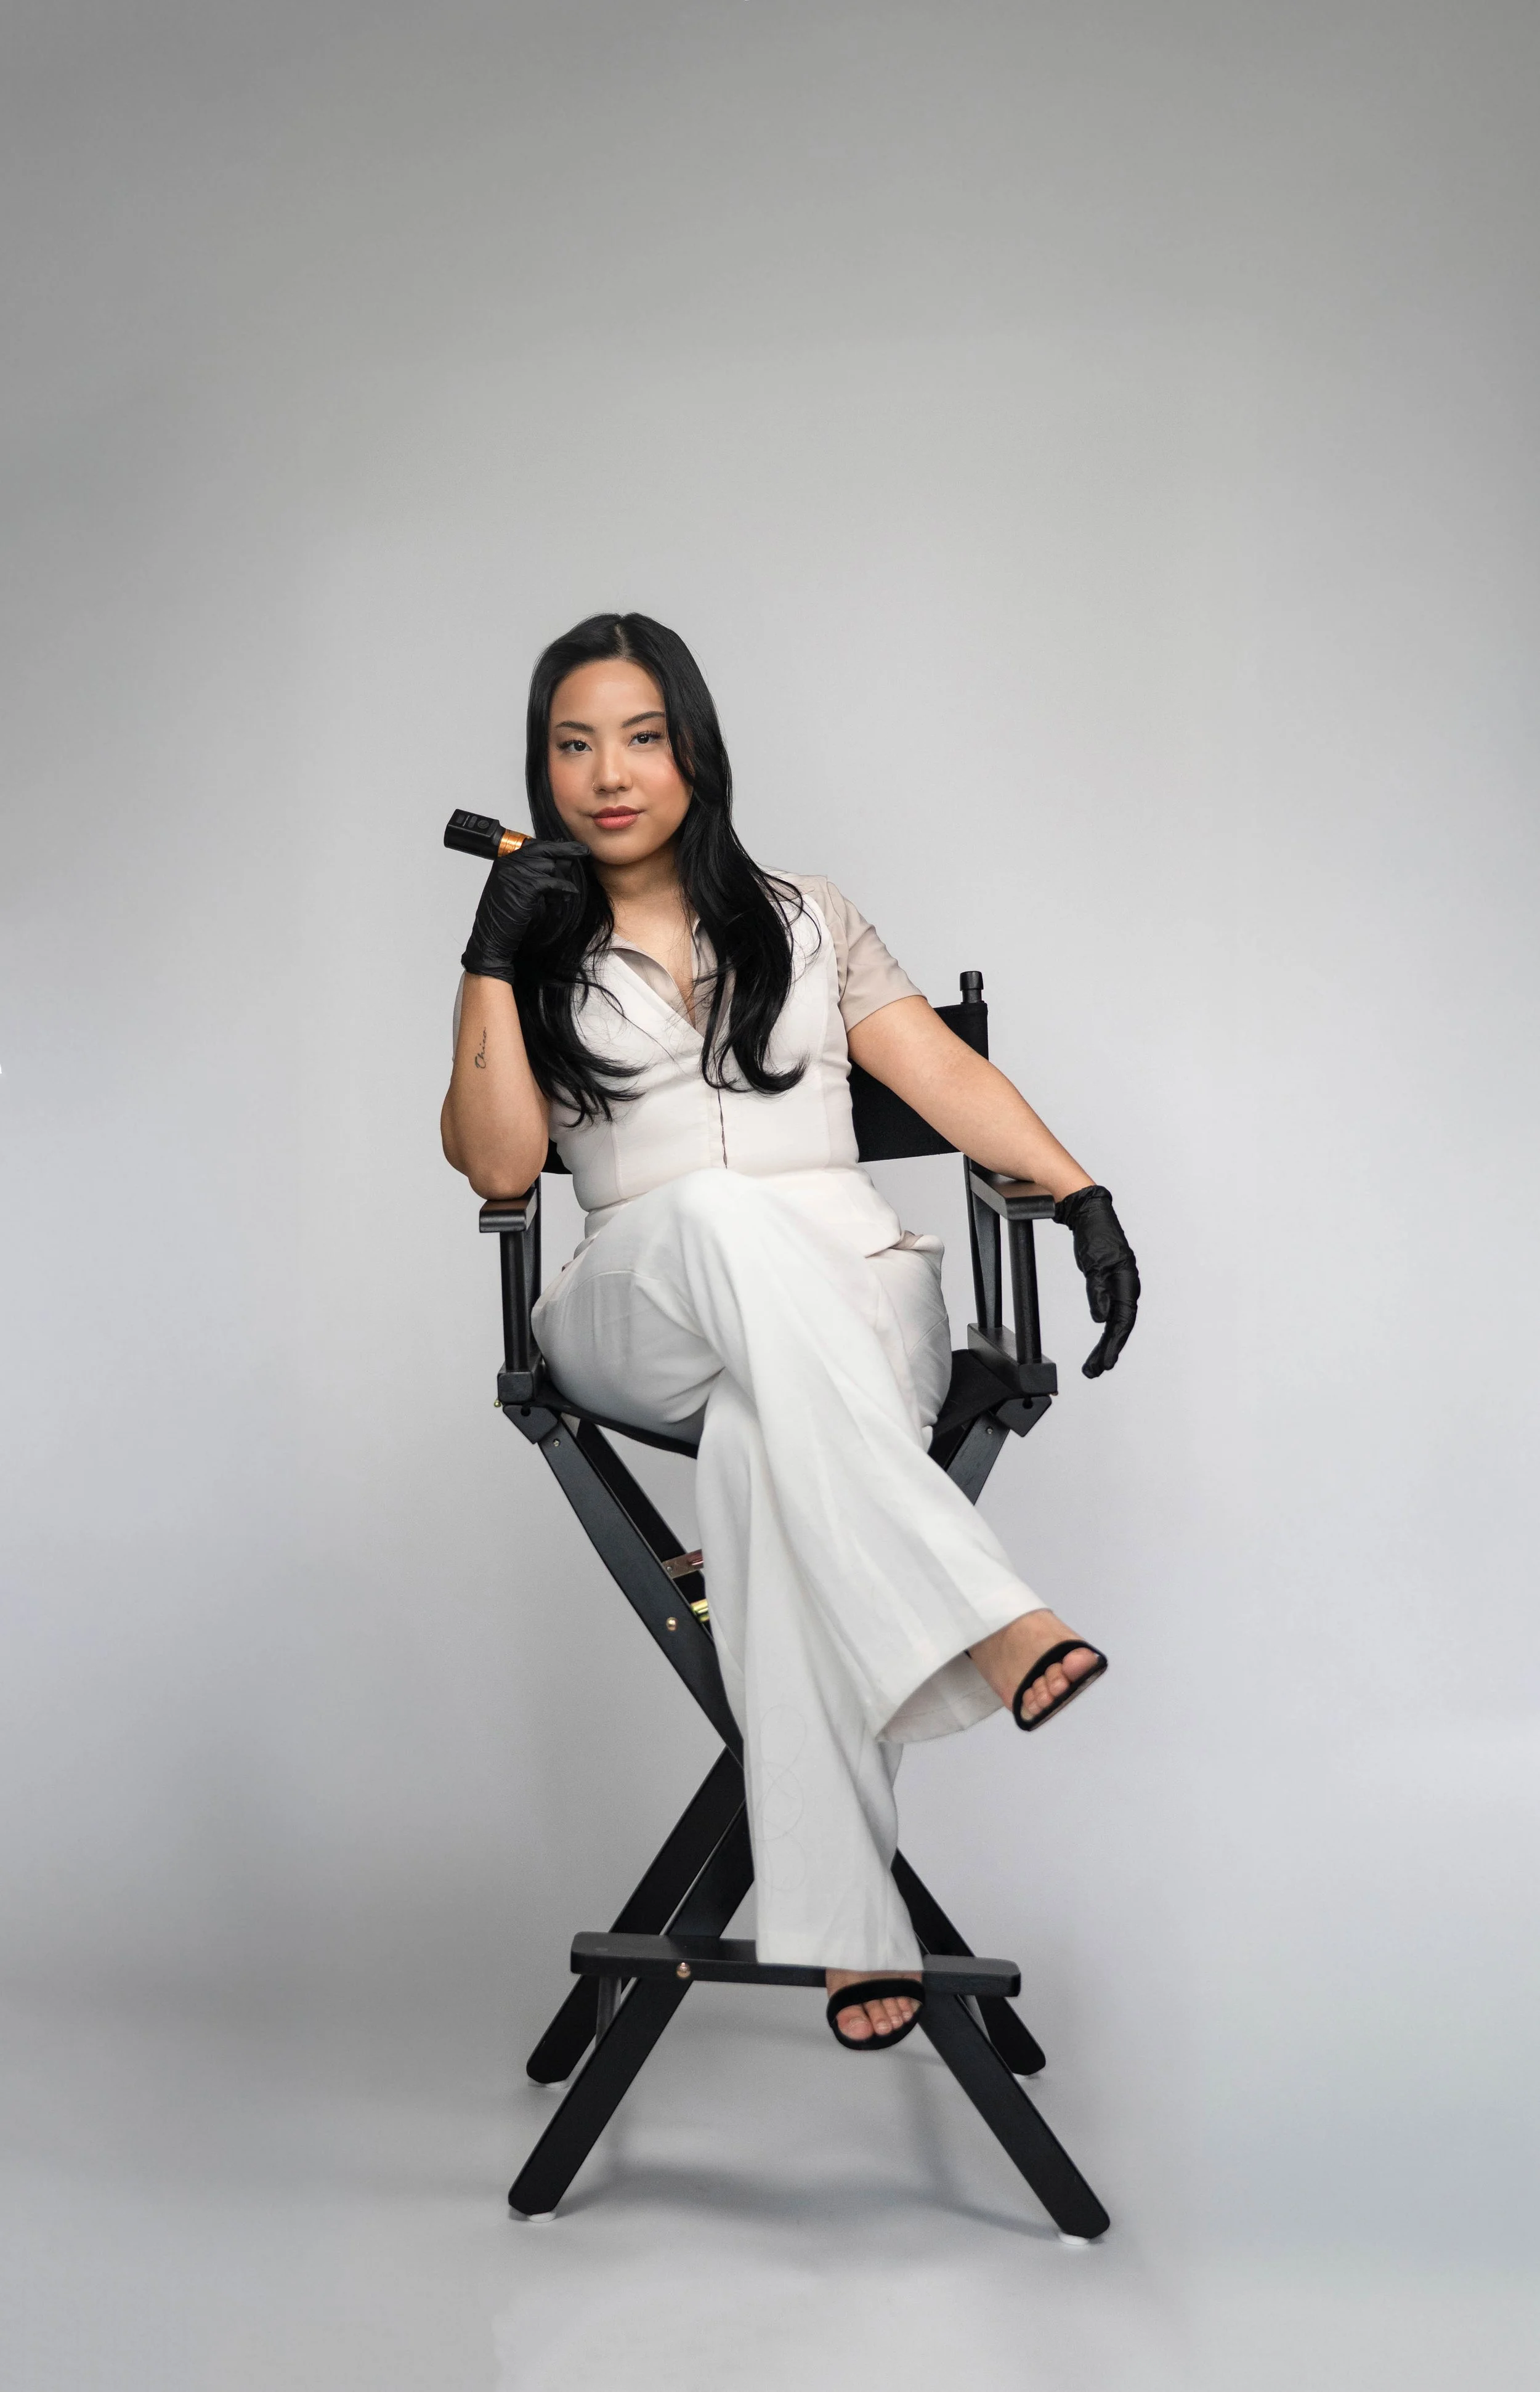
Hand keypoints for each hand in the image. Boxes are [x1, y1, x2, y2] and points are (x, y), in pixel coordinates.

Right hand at [460, 840, 588, 982]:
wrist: (493, 936)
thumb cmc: (507, 916)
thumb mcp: (524, 889)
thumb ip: (540, 873)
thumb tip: (565, 859)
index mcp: (506, 861)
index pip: (535, 846)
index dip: (556, 846)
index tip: (573, 847)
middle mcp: (509, 863)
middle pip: (545, 851)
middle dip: (567, 850)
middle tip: (583, 851)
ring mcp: (516, 873)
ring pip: (551, 867)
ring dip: (560, 881)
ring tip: (558, 898)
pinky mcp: (525, 886)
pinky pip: (552, 882)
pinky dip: (563, 888)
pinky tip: (569, 894)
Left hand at [1054, 1185, 1139, 1377]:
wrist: (1089, 1214)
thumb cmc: (1095, 1234)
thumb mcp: (1093, 1264)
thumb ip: (1097, 1291)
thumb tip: (1101, 1319)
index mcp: (1126, 1281)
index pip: (1123, 1320)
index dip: (1114, 1345)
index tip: (1105, 1364)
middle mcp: (1126, 1286)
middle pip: (1120, 1326)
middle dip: (1108, 1351)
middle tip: (1094, 1372)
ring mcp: (1119, 1286)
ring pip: (1116, 1322)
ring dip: (1106, 1345)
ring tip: (1093, 1366)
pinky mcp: (1110, 1285)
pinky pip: (1110, 1313)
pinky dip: (1104, 1329)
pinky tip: (1100, 1343)